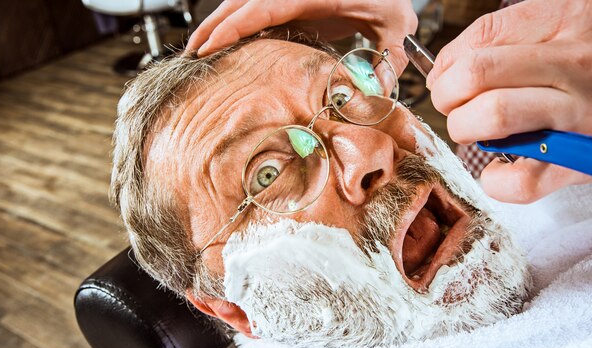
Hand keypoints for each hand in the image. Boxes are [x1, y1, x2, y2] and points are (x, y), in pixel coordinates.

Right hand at [186, 0, 417, 76]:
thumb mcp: (398, 25)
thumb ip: (388, 58)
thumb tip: (377, 93)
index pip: (262, 7)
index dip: (233, 26)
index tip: (209, 44)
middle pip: (242, 3)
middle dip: (214, 26)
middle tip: (193, 54)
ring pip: (244, 4)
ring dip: (221, 24)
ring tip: (201, 50)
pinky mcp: (291, 3)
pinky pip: (256, 12)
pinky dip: (238, 26)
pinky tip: (229, 45)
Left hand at [426, 0, 591, 202]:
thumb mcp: (577, 28)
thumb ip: (520, 37)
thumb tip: (449, 66)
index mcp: (572, 18)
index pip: (483, 35)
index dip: (448, 61)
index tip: (446, 77)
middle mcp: (576, 62)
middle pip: (476, 74)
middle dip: (447, 96)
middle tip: (455, 105)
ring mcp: (581, 114)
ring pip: (493, 116)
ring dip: (465, 128)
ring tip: (474, 130)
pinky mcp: (581, 163)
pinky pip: (521, 181)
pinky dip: (495, 181)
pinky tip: (500, 169)